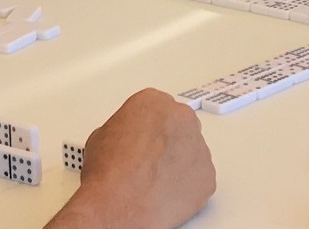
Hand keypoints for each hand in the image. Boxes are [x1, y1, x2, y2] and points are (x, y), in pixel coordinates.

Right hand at [55, 89, 215, 228]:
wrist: (121, 205)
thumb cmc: (109, 173)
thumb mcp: (100, 137)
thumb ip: (122, 130)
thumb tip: (123, 140)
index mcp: (154, 103)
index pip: (156, 108)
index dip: (147, 127)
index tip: (143, 138)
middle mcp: (182, 119)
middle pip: (179, 127)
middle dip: (167, 142)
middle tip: (149, 161)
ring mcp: (200, 147)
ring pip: (192, 153)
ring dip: (178, 163)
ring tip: (155, 181)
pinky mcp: (208, 176)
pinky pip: (199, 178)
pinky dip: (186, 186)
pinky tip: (166, 193)